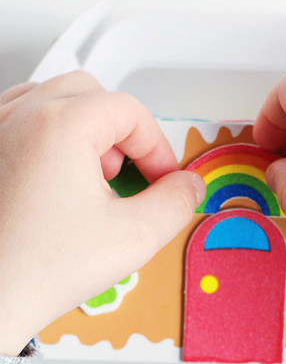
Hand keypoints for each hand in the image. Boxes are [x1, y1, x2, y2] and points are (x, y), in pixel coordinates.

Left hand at [0, 72, 205, 355]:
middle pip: (90, 94)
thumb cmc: (37, 269)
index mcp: (60, 125)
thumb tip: (189, 186)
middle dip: (120, 132)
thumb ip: (175, 203)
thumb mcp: (134, 237)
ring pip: (51, 99)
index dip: (157, 146)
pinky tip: (56, 177)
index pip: (129, 110)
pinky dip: (46, 136)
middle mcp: (20, 117)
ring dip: (82, 129)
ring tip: (91, 176)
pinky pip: (18, 119)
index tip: (163, 180)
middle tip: (130, 175)